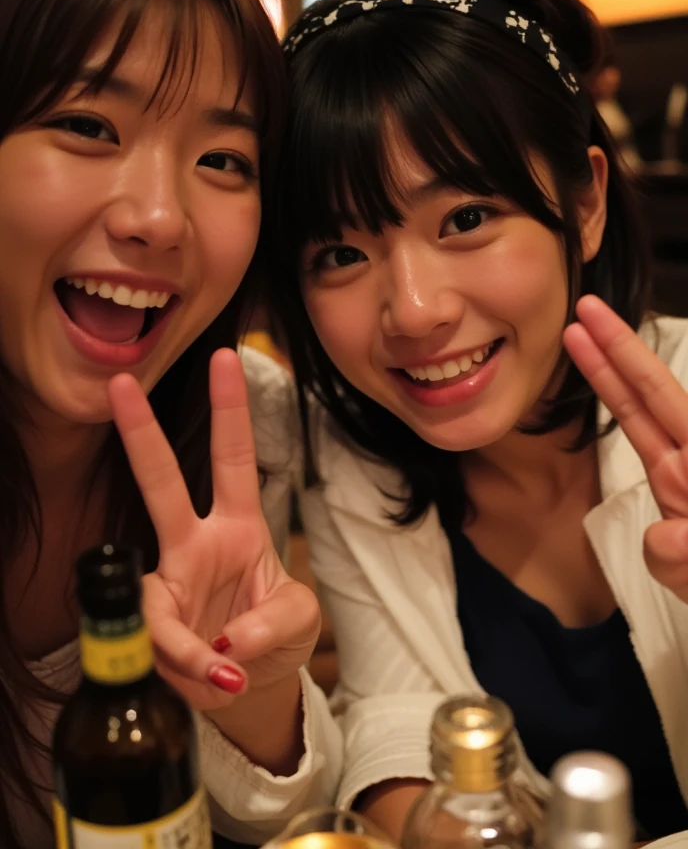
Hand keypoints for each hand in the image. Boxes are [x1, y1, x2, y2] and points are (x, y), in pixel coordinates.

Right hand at [107, 349, 320, 710]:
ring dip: (184, 641)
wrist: (250, 684)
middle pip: (163, 482)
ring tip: (222, 672)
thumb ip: (276, 620)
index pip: (234, 456)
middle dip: (143, 434)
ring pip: (150, 593)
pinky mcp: (153, 629)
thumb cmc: (275, 632)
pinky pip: (157, 646)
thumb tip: (231, 642)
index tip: (224, 356)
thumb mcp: (300, 619)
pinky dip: (188, 668)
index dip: (230, 409)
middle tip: (122, 385)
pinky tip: (215, 681)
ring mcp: (169, 585)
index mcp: (240, 524)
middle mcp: (195, 545)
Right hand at [563, 296, 687, 602]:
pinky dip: (626, 427)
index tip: (591, 320)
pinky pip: (647, 473)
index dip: (624, 358)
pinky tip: (605, 399)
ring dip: (611, 380)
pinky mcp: (676, 524)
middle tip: (582, 307)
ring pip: (642, 426)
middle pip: (650, 399)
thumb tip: (666, 537)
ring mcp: (683, 497)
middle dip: (615, 351)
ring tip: (577, 339)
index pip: (659, 399)